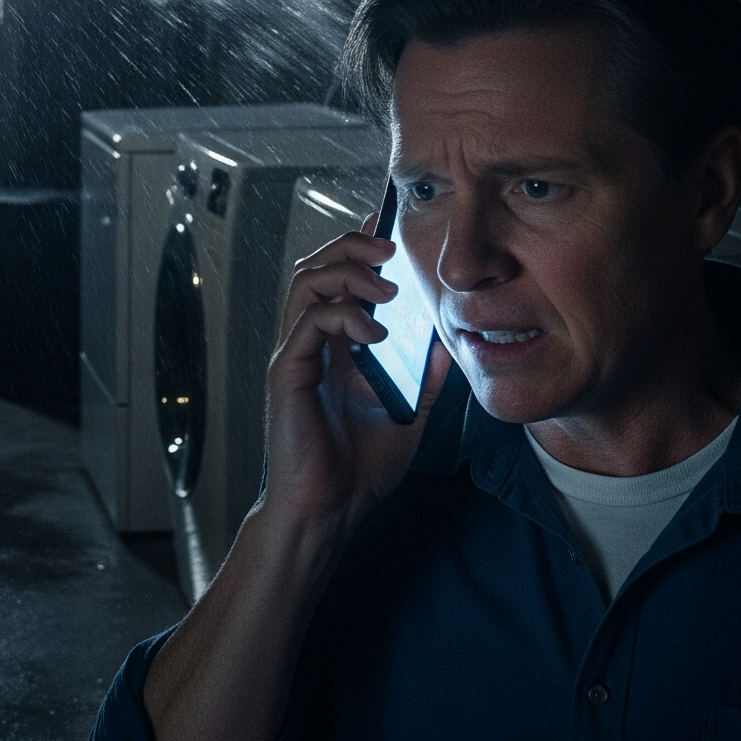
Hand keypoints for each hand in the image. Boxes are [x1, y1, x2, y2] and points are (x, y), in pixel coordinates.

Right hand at [258, 221, 451, 546]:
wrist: (330, 509)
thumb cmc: (358, 469)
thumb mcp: (410, 412)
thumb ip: (425, 374)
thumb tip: (451, 338)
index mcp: (333, 349)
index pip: (337, 280)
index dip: (357, 249)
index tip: (387, 231)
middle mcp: (308, 344)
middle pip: (315, 268)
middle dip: (351, 248)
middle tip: (388, 248)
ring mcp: (295, 356)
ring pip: (306, 284)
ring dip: (347, 272)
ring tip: (384, 286)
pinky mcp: (288, 372)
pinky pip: (309, 322)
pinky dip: (342, 314)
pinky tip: (373, 332)